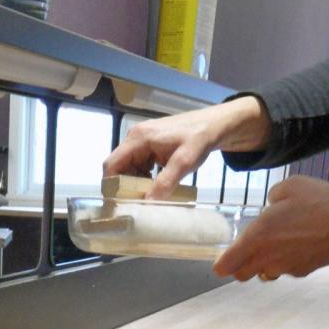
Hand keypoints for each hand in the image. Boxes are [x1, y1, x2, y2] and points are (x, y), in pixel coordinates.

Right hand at [102, 97, 270, 199]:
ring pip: (127, 168)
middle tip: (134, 204)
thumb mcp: (184, 162)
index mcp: (138, 138)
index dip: (111, 186)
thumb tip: (147, 204)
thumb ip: (165, 182)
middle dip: (123, 187)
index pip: (112, 165)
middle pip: (117, 168)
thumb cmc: (201, 137)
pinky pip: (137, 165)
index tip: (119, 203)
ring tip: (146, 196)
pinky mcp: (149, 146)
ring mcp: (142, 141)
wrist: (217, 124)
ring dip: (133, 183)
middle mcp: (135, 138)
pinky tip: (154, 185)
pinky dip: (142, 178)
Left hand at [213, 176, 328, 280]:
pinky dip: (287, 261)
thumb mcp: (290, 186)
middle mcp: (266, 257)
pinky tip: (300, 245)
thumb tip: (271, 204)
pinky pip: (286, 270)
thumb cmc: (319, 202)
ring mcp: (284, 267)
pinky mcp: (301, 272)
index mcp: (256, 237)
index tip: (221, 262)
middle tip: (247, 252)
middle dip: (240, 267)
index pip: (226, 265)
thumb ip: (272, 196)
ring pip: (264, 273)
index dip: (221, 265)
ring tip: (277, 246)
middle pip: (241, 275)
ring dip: (264, 264)